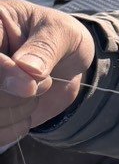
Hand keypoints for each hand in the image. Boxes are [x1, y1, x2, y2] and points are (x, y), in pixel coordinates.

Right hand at [0, 0, 96, 145]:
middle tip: (43, 83)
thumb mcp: (61, 33)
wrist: (67, 63)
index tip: (31, 86)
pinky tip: (27, 115)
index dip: (3, 74)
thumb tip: (26, 69)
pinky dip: (11, 129)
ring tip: (36, 93)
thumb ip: (44, 48)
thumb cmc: (61, 39)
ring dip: (17, 111)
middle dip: (14, 95)